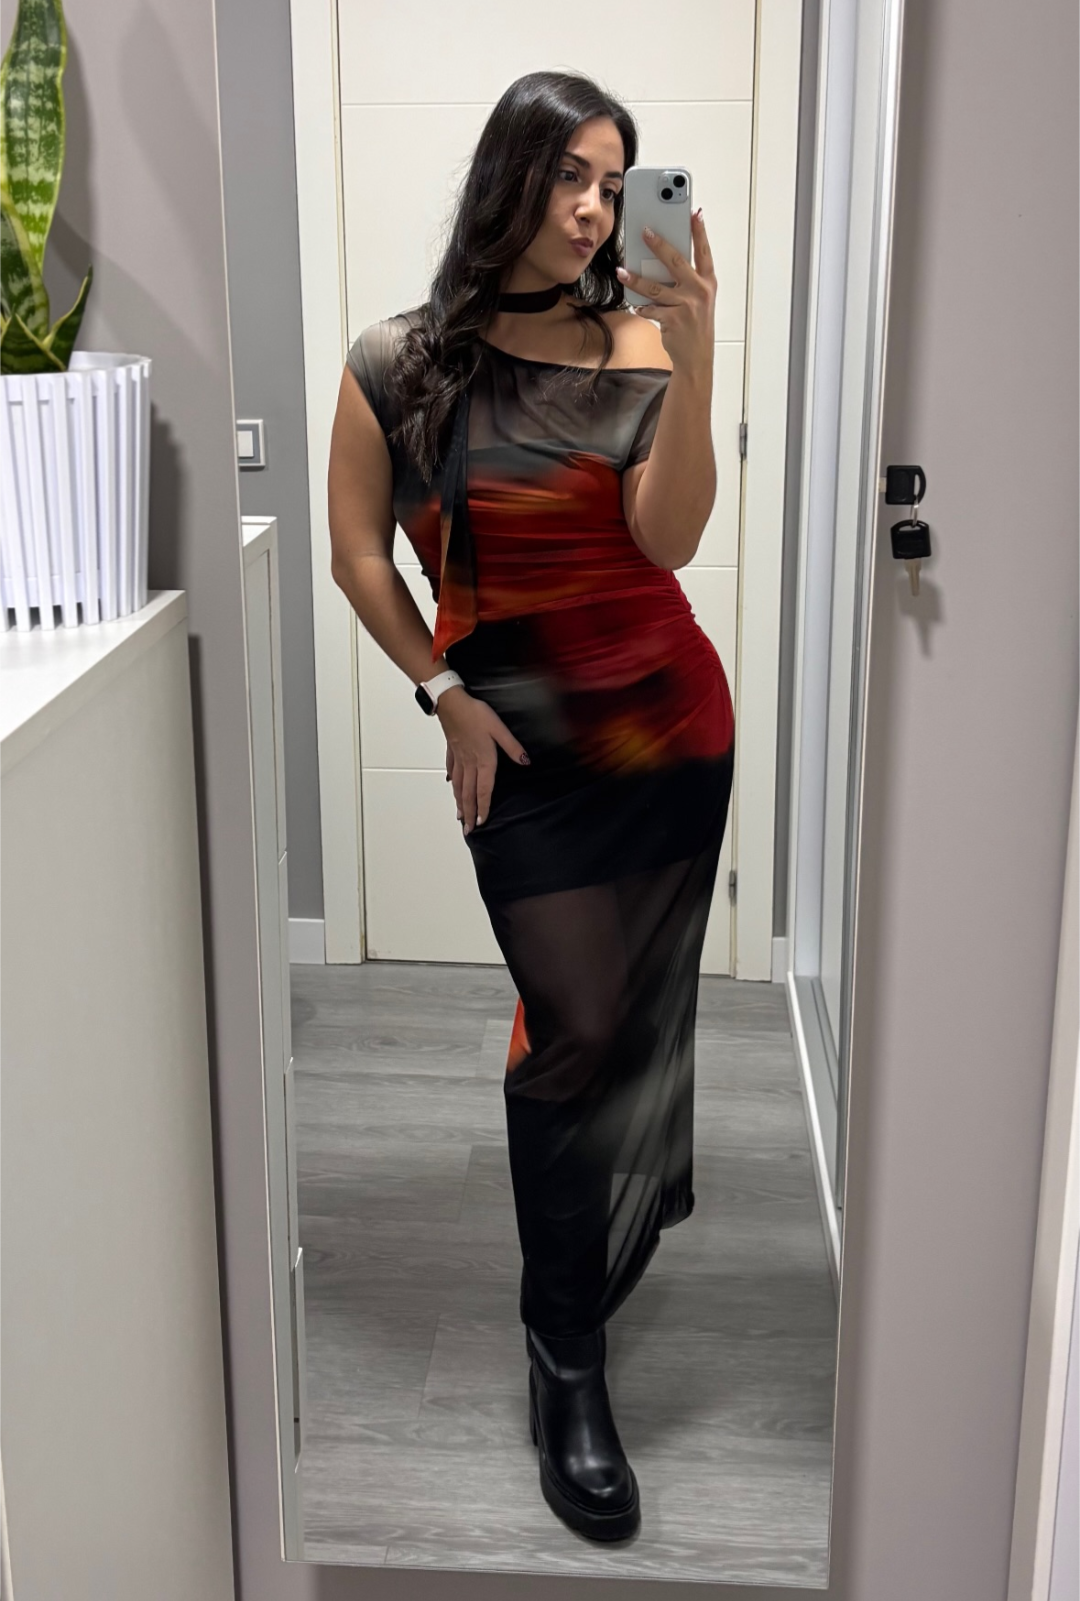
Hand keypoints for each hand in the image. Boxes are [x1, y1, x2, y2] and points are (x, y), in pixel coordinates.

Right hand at [439, 686, 528, 834]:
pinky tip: (451, 786)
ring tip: (459, 816)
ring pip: (458, 786)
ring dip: (459, 802)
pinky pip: (452, 771)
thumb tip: (525, 762)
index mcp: (483, 760)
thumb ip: (512, 747)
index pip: (483, 790)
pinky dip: (452, 782)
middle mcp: (469, 763)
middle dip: (468, 813)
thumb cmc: (475, 714)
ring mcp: (459, 758)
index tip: (481, 822)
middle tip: (468, 829)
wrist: (452, 703)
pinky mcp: (452, 750)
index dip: (483, 807)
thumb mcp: (499, 728)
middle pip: (468, 793)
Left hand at [616, 208, 715, 380]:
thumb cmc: (695, 326)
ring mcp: (686, 305)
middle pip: (675, 261)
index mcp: (707, 282)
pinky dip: (641, 307)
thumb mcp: (699, 301)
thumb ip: (687, 281)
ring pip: (655, 287)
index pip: (703, 252)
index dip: (699, 232)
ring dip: (635, 279)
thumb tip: (661, 263)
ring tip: (622, 273)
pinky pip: (650, 308)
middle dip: (658, 244)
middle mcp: (699, 291)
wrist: (696, 357)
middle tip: (645, 232)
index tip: (693, 214)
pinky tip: (636, 305)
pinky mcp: (673, 319)